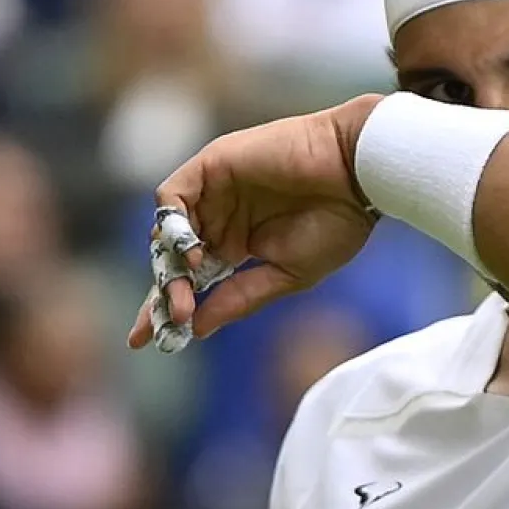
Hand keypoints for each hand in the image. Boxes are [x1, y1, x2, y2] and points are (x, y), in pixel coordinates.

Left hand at [127, 95, 383, 347]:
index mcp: (241, 243)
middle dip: (163, 294)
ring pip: (167, 232)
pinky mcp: (213, 166)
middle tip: (164, 323)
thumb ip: (240, 297)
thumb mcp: (288, 274)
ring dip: (167, 266)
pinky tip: (191, 252)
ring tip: (181, 295)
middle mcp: (222, 217)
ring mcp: (215, 192)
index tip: (151, 342)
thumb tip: (197, 328)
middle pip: (173, 259)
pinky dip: (172, 226)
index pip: (193, 278)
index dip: (170, 307)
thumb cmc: (336, 223)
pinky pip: (172, 196)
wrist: (358, 174)